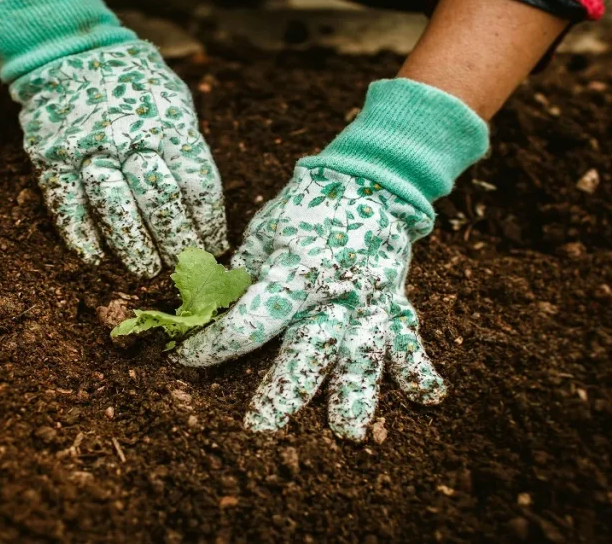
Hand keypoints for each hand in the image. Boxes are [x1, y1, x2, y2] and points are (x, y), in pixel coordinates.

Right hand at [13, 40, 227, 276]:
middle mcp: (130, 138)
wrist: (70, 50)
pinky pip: (66, 205)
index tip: (214, 247)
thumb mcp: (174, 103)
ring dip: (132, 246)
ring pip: (114, 207)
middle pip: (159, 201)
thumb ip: (185, 148)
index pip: (197, 183)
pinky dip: (80, 236)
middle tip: (183, 266)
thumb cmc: (135, 84)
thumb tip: (202, 209)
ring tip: (146, 269)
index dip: (208, 222)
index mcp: (169, 124)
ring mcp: (88, 149)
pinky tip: (95, 258)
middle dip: (175, 241)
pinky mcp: (51, 158)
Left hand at [174, 166, 445, 440]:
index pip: (251, 320)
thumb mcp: (264, 231)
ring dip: (356, 394)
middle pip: (309, 348)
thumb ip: (241, 273)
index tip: (183, 357)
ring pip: (362, 353)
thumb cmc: (306, 205)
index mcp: (295, 271)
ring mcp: (369, 300)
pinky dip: (419, 366)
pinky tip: (428, 399)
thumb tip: (205, 307)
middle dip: (285, 391)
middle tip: (263, 428)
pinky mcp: (394, 302)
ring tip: (349, 433)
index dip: (214, 343)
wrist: (368, 179)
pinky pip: (408, 336)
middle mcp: (335, 292)